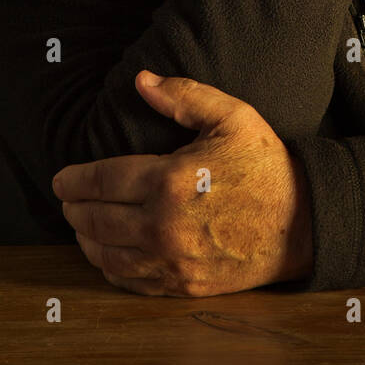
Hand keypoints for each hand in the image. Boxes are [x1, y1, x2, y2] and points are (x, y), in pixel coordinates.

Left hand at [52, 72, 313, 296]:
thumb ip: (184, 96)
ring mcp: (171, 260)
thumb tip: (141, 80)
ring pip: (107, 255)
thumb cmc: (266, 165)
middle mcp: (163, 225)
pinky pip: (131, 281)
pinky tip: (107, 255)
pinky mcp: (182, 284)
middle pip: (96, 220)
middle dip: (74, 209)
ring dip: (85, 240)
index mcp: (170, 180)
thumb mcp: (232, 117)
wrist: (303, 222)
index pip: (103, 180)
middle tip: (67, 201)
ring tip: (80, 226)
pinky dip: (110, 268)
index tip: (61, 179)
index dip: (74, 180)